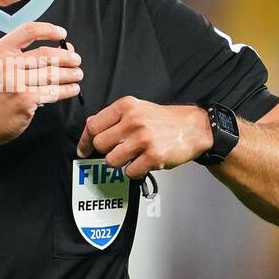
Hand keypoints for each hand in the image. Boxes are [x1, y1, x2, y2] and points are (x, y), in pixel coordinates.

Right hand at [0, 21, 82, 146]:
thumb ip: (23, 55)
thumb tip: (62, 47)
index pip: (28, 31)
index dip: (48, 30)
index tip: (62, 34)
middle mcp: (6, 65)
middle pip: (46, 54)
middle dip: (66, 56)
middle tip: (76, 60)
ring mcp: (16, 82)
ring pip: (52, 74)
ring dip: (70, 74)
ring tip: (77, 74)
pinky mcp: (26, 99)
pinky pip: (53, 92)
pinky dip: (67, 90)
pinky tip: (73, 89)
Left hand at [77, 97, 212, 178]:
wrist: (195, 127)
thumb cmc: (164, 120)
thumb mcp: (138, 109)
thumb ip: (114, 117)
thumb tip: (90, 125)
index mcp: (126, 106)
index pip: (93, 125)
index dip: (85, 140)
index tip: (83, 150)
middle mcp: (133, 120)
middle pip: (100, 144)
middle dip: (106, 151)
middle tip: (118, 151)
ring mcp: (143, 139)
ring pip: (112, 160)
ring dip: (120, 163)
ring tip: (133, 156)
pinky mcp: (154, 156)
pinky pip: (130, 172)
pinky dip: (134, 171)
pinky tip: (144, 162)